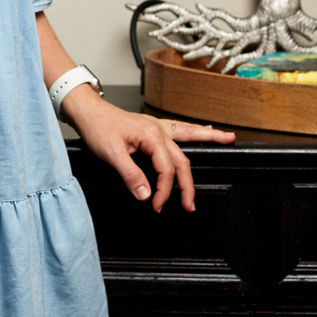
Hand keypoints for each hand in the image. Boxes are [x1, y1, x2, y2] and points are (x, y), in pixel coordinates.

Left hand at [61, 89, 235, 211]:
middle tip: (190, 205)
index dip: (164, 190)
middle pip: (182, 159)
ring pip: (190, 136)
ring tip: (229, 139)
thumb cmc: (97, 127)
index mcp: (151, 135)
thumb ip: (130, 174)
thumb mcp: (110, 153)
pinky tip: (207, 129)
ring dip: (209, 139)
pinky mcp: (154, 127)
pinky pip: (181, 129)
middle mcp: (159, 129)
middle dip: (188, 184)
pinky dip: (196, 130)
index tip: (157, 205)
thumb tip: (145, 193)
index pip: (166, 169)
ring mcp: (158, 126)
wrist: (88, 110)